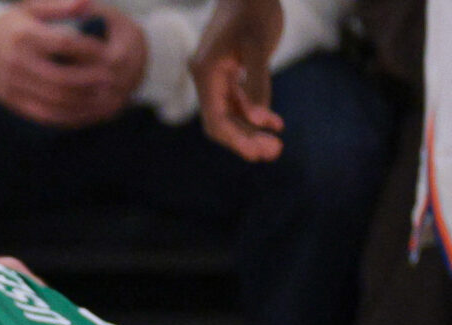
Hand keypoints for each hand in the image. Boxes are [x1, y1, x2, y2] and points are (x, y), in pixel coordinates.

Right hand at [0, 0, 139, 127]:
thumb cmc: (17, 24)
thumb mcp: (34, 8)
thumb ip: (60, 6)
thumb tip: (86, 4)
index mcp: (24, 36)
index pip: (63, 44)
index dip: (88, 49)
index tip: (107, 51)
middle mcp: (16, 62)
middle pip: (60, 76)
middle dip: (88, 79)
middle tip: (109, 78)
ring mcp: (13, 85)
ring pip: (53, 98)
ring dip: (80, 99)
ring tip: (100, 94)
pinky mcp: (12, 101)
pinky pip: (42, 112)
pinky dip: (66, 113)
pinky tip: (82, 107)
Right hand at [192, 0, 282, 160]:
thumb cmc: (254, 10)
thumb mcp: (258, 46)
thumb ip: (257, 83)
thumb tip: (259, 120)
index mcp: (206, 73)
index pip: (215, 118)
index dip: (236, 139)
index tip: (258, 153)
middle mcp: (207, 78)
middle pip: (221, 121)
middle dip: (245, 139)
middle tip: (274, 153)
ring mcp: (217, 76)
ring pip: (230, 114)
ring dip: (252, 130)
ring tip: (276, 145)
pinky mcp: (230, 72)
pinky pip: (238, 101)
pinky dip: (255, 113)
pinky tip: (274, 123)